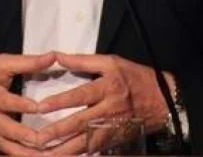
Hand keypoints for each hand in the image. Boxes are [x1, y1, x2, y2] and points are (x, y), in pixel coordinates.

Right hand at [0, 51, 55, 154]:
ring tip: (41, 152)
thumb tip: (53, 57)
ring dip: (21, 148)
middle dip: (19, 132)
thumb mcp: (1, 63)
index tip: (37, 107)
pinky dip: (18, 154)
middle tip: (39, 138)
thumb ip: (28, 62)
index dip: (19, 103)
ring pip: (1, 141)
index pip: (2, 98)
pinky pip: (3, 149)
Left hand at [33, 53, 171, 153]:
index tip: (40, 107)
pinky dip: (80, 155)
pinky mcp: (115, 140)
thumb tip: (58, 56)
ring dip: (65, 149)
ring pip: (86, 142)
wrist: (165, 100)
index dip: (59, 101)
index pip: (80, 95)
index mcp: (107, 88)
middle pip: (80, 123)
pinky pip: (95, 150)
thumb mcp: (112, 62)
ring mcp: (112, 128)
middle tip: (37, 138)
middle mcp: (109, 110)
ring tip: (46, 154)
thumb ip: (83, 61)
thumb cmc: (136, 78)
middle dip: (57, 132)